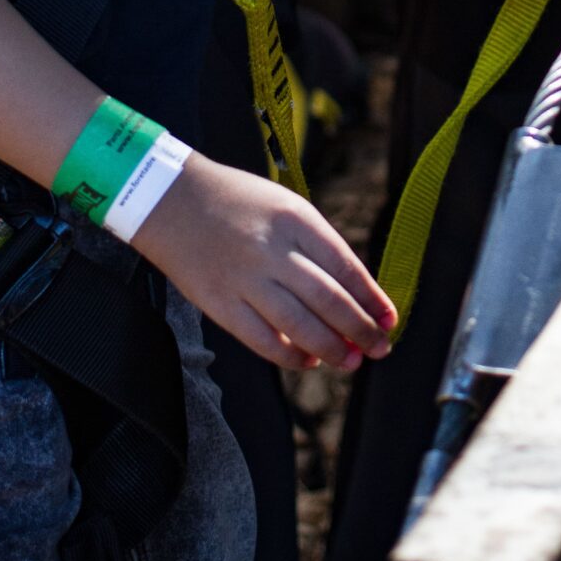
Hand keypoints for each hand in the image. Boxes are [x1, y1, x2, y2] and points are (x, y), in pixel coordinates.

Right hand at [133, 154, 395, 370]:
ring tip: (351, 361)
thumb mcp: (285, 205)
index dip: (371, 297)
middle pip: (328, 298)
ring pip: (299, 324)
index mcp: (294, 219)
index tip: (389, 318)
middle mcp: (272, 249)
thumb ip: (316, 244)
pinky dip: (290, 355)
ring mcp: (244, 278)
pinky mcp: (219, 303)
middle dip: (360, 328)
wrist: (171, 199)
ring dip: (332, 348)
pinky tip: (308, 360)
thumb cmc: (237, 200)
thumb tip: (353, 292)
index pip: (344, 266)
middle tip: (379, 347)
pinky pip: (262, 339)